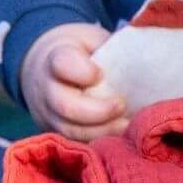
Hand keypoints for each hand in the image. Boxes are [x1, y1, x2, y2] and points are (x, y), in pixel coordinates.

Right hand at [18, 22, 128, 142]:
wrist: (42, 68)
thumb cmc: (76, 51)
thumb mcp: (89, 39)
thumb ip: (108, 48)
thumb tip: (140, 60)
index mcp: (55, 58)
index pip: (62, 64)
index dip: (83, 72)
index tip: (100, 74)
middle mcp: (46, 89)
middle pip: (66, 106)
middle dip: (98, 111)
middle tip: (122, 106)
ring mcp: (48, 115)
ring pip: (71, 131)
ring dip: (102, 131)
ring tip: (126, 125)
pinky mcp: (55, 133)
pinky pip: (75, 143)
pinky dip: (98, 140)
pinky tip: (118, 135)